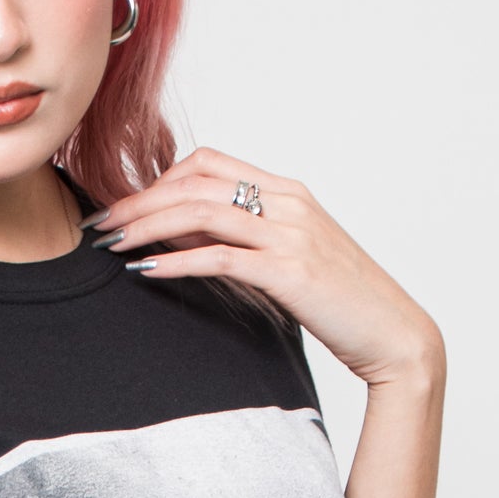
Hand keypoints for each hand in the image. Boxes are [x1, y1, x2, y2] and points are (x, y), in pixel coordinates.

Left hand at [90, 148, 443, 388]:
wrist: (396, 335)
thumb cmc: (344, 303)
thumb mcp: (290, 260)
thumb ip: (243, 241)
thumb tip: (182, 237)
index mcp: (288, 192)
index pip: (208, 162)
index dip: (158, 179)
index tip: (126, 207)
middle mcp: (288, 203)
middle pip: (195, 179)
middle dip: (139, 199)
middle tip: (102, 224)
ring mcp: (291, 234)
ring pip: (200, 211)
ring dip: (147, 225)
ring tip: (112, 244)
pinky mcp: (290, 271)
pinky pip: (219, 256)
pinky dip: (175, 261)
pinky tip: (146, 271)